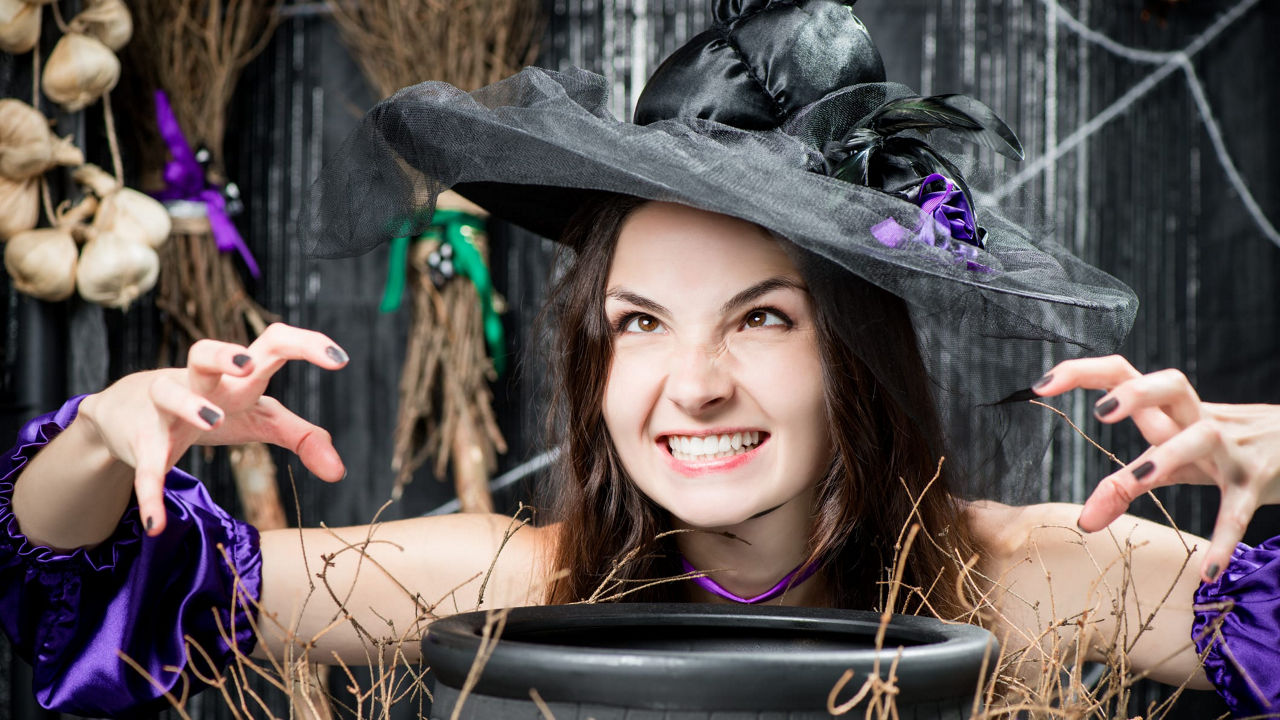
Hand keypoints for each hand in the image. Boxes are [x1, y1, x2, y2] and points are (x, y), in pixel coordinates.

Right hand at [78, 323, 349, 536]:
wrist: (127, 413)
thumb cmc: (213, 408)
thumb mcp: (260, 419)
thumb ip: (303, 437)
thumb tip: (340, 471)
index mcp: (238, 378)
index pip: (271, 345)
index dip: (304, 344)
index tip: (340, 358)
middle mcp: (199, 383)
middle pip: (203, 352)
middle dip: (223, 355)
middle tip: (248, 365)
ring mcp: (165, 409)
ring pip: (168, 392)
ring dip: (188, 403)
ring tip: (214, 421)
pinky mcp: (142, 442)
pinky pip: (145, 466)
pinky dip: (150, 492)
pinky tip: (158, 523)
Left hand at [1033, 355, 1279, 581]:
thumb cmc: (1223, 448)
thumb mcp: (1174, 460)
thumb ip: (1126, 485)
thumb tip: (1084, 522)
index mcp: (1173, 410)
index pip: (1125, 372)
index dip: (1083, 372)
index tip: (1040, 385)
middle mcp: (1201, 419)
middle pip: (1173, 384)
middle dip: (1136, 393)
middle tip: (1100, 412)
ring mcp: (1231, 449)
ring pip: (1202, 438)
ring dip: (1167, 457)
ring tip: (1135, 481)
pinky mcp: (1256, 483)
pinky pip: (1238, 509)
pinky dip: (1224, 538)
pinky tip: (1207, 572)